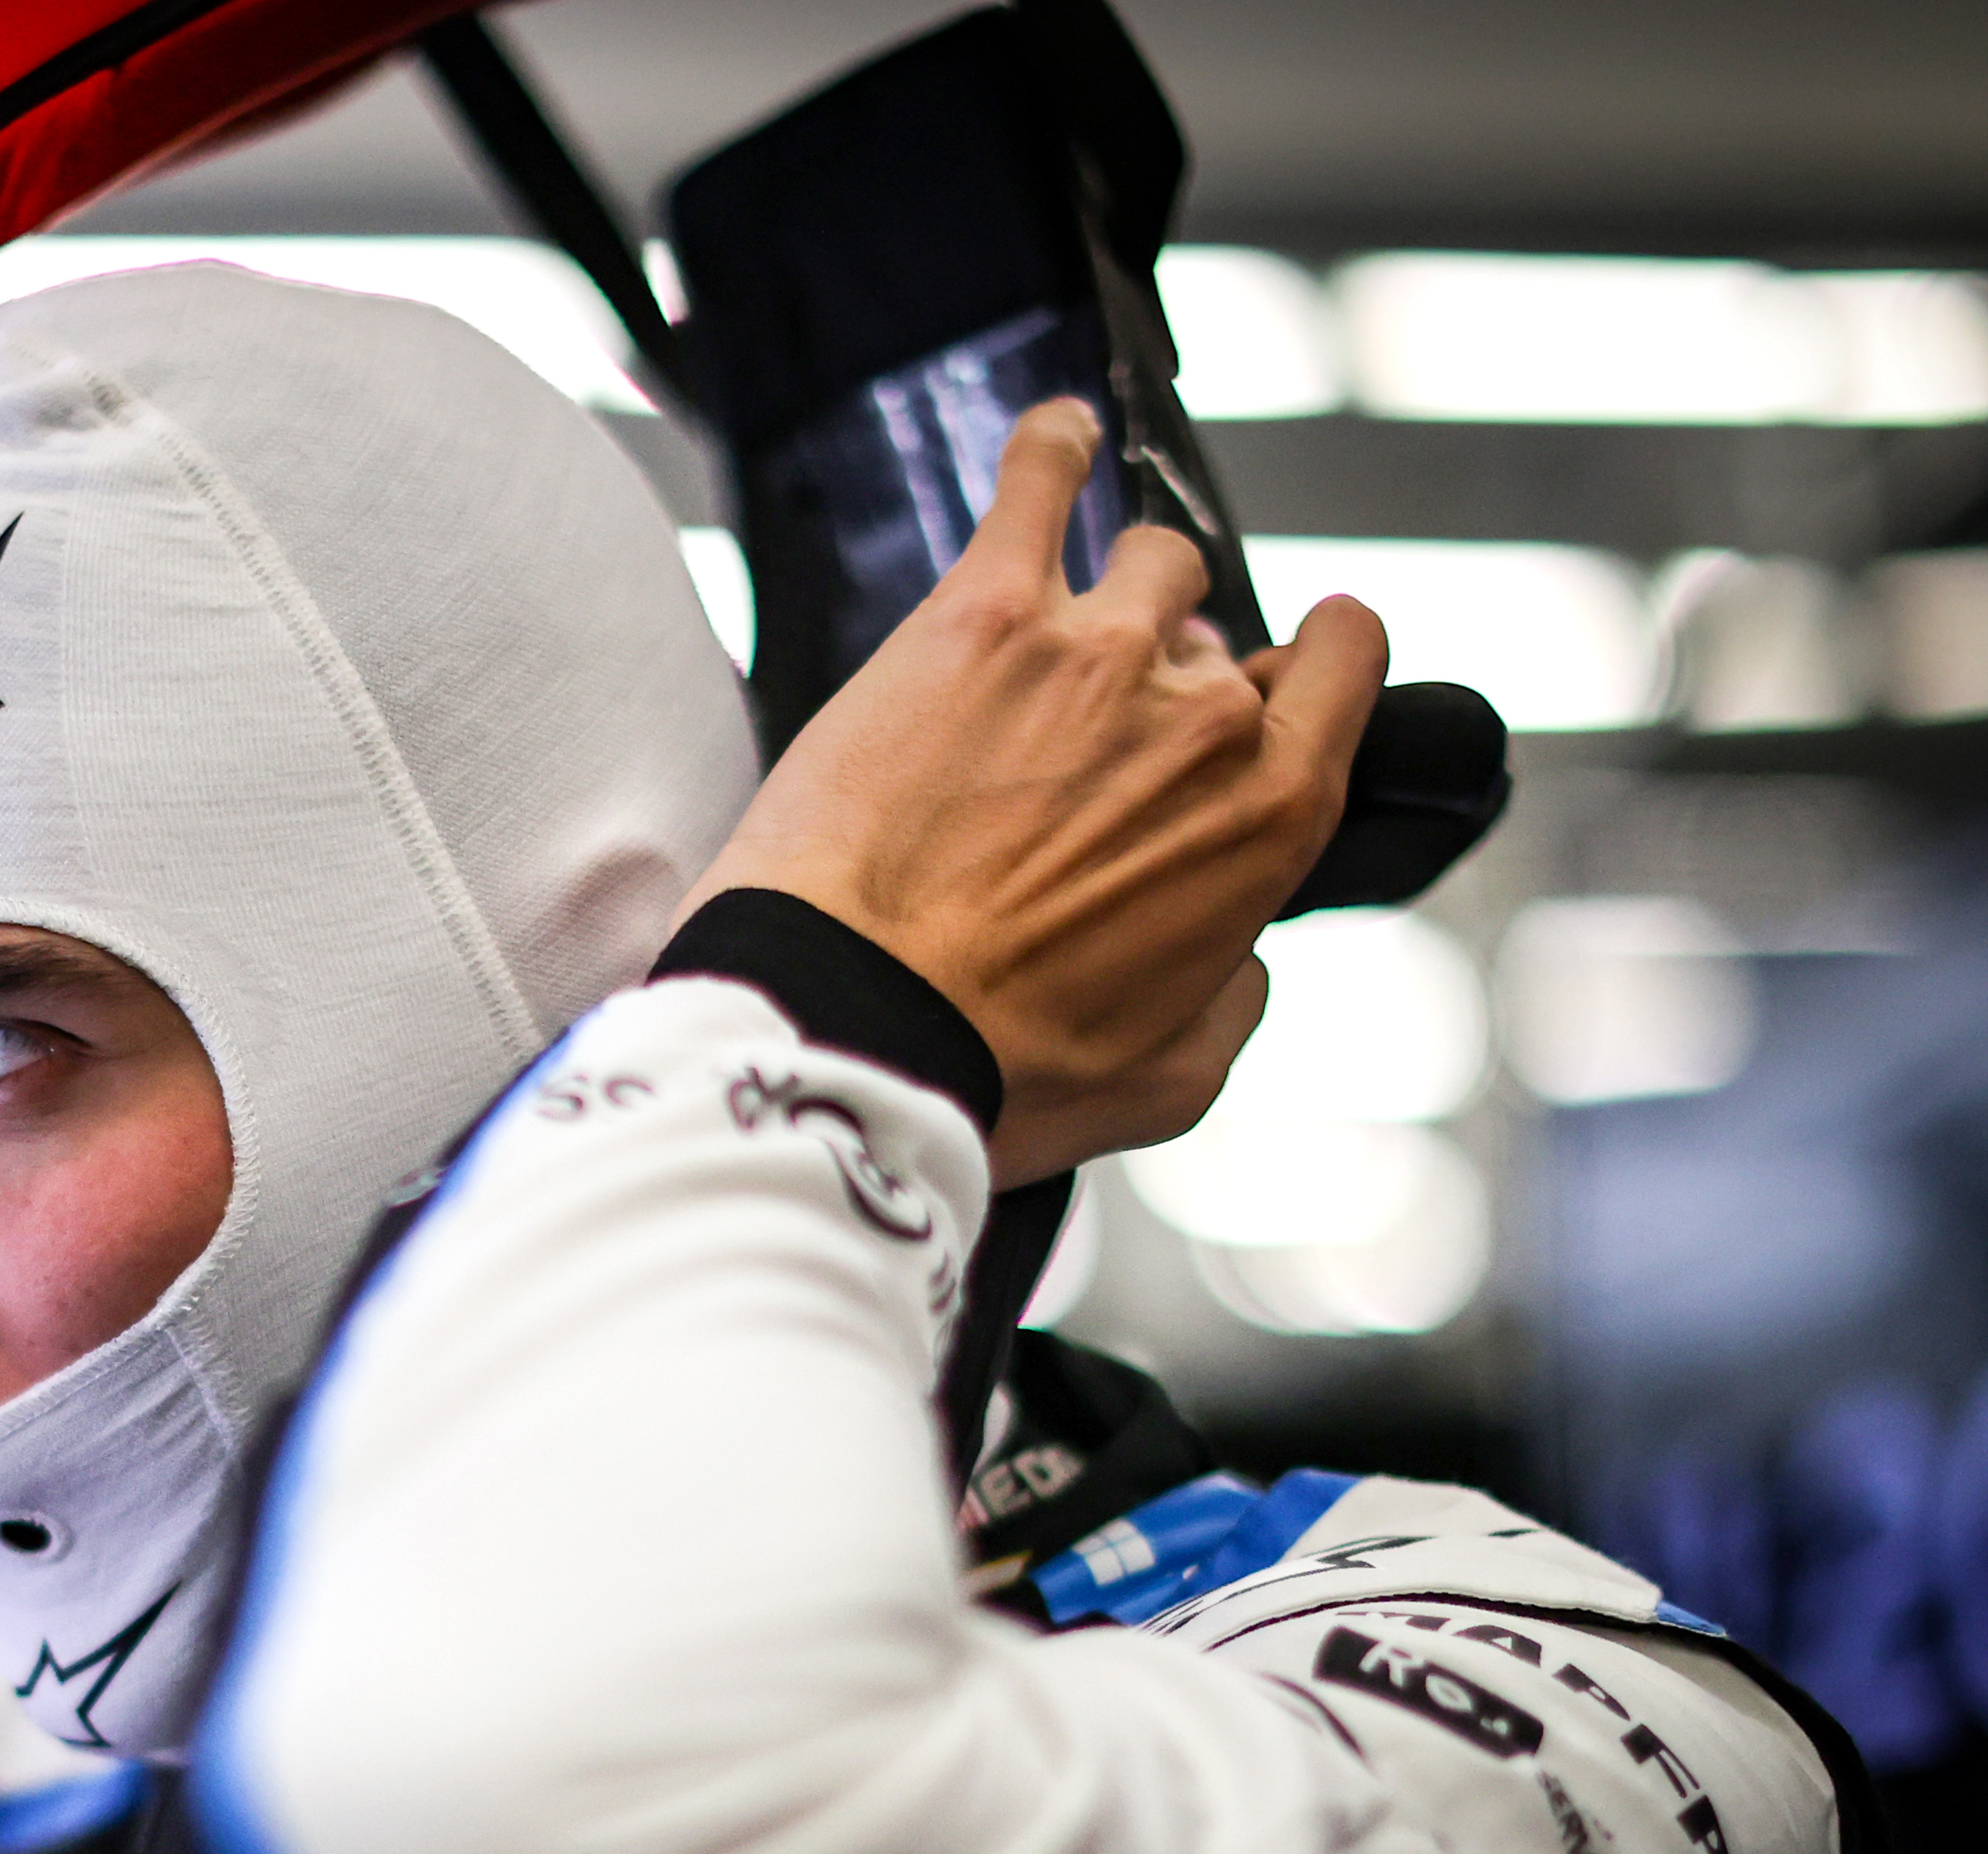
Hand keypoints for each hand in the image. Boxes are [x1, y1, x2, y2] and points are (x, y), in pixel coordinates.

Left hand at [679, 401, 1387, 1187]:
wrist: (852, 1023)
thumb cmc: (997, 1065)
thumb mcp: (1173, 1075)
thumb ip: (1234, 997)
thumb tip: (1238, 950)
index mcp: (1272, 811)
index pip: (1342, 664)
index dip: (1301, 673)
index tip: (1259, 689)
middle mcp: (1202, 711)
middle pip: (1220, 635)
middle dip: (1176, 675)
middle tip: (1092, 743)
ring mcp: (1094, 645)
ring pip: (1150, 560)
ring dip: (1122, 589)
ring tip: (1059, 623)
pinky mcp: (980, 613)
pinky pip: (1038, 481)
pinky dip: (1053, 449)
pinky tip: (1055, 438)